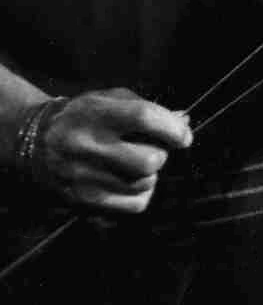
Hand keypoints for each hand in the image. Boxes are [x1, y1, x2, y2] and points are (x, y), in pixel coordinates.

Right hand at [32, 89, 191, 214]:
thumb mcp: (109, 99)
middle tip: (151, 149)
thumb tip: (184, 122)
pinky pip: (135, 205)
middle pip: (150, 160)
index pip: (144, 118)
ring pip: (145, 183)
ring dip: (150, 174)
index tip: (183, 136)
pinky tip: (128, 181)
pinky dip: (141, 194)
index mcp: (94, 115)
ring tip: (133, 163)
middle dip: (160, 154)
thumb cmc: (84, 117)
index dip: (173, 128)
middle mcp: (86, 147)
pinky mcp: (83, 201)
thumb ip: (148, 107)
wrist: (36, 143)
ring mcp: (83, 177)